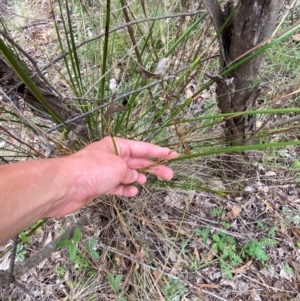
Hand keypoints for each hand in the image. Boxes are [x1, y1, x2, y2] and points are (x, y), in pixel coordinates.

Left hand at [45, 137, 177, 216]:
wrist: (65, 186)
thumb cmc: (92, 170)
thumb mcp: (118, 167)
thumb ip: (130, 172)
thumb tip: (133, 178)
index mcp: (117, 146)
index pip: (143, 148)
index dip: (160, 152)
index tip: (173, 155)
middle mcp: (112, 157)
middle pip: (137, 161)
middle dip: (153, 167)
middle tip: (170, 175)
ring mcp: (105, 171)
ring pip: (128, 174)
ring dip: (139, 178)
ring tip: (148, 182)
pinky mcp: (99, 185)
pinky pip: (117, 186)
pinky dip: (125, 189)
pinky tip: (133, 193)